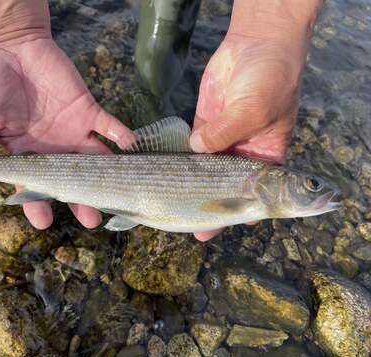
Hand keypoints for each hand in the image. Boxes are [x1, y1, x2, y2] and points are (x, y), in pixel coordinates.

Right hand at [0, 38, 134, 228]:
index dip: (37, 203)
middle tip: (92, 219)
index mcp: (25, 153)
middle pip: (70, 180)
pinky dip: (122, 136)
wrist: (11, 45)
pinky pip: (109, 126)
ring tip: (117, 194)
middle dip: (81, 200)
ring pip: (93, 161)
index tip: (43, 221)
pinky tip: (131, 147)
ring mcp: (73, 131)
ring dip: (106, 176)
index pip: (33, 186)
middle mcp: (53, 148)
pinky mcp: (87, 110)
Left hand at [190, 34, 304, 240]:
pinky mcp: (205, 123)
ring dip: (194, 187)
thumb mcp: (252, 111)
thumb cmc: (269, 79)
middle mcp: (245, 151)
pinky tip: (169, 177)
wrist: (257, 43)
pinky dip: (182, 160)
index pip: (257, 193)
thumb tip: (196, 151)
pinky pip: (192, 147)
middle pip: (228, 187)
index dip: (244, 211)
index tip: (227, 226)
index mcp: (267, 156)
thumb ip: (223, 135)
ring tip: (178, 208)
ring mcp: (223, 138)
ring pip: (207, 170)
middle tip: (198, 230)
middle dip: (213, 206)